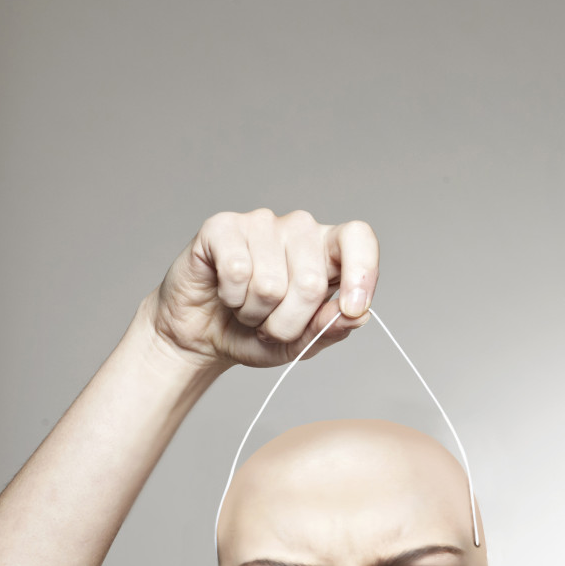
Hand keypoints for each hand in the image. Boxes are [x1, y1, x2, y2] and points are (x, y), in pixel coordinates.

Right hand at [140, 208, 378, 369]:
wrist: (202, 335)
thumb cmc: (256, 333)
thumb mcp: (301, 342)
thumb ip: (331, 329)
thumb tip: (358, 314)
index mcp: (328, 251)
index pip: (359, 237)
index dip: (362, 272)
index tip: (353, 308)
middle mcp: (299, 229)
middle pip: (311, 281)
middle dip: (289, 322)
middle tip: (272, 327)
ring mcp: (261, 223)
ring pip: (271, 284)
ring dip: (256, 313)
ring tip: (247, 309)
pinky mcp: (222, 226)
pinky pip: (237, 271)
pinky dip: (231, 298)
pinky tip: (226, 293)